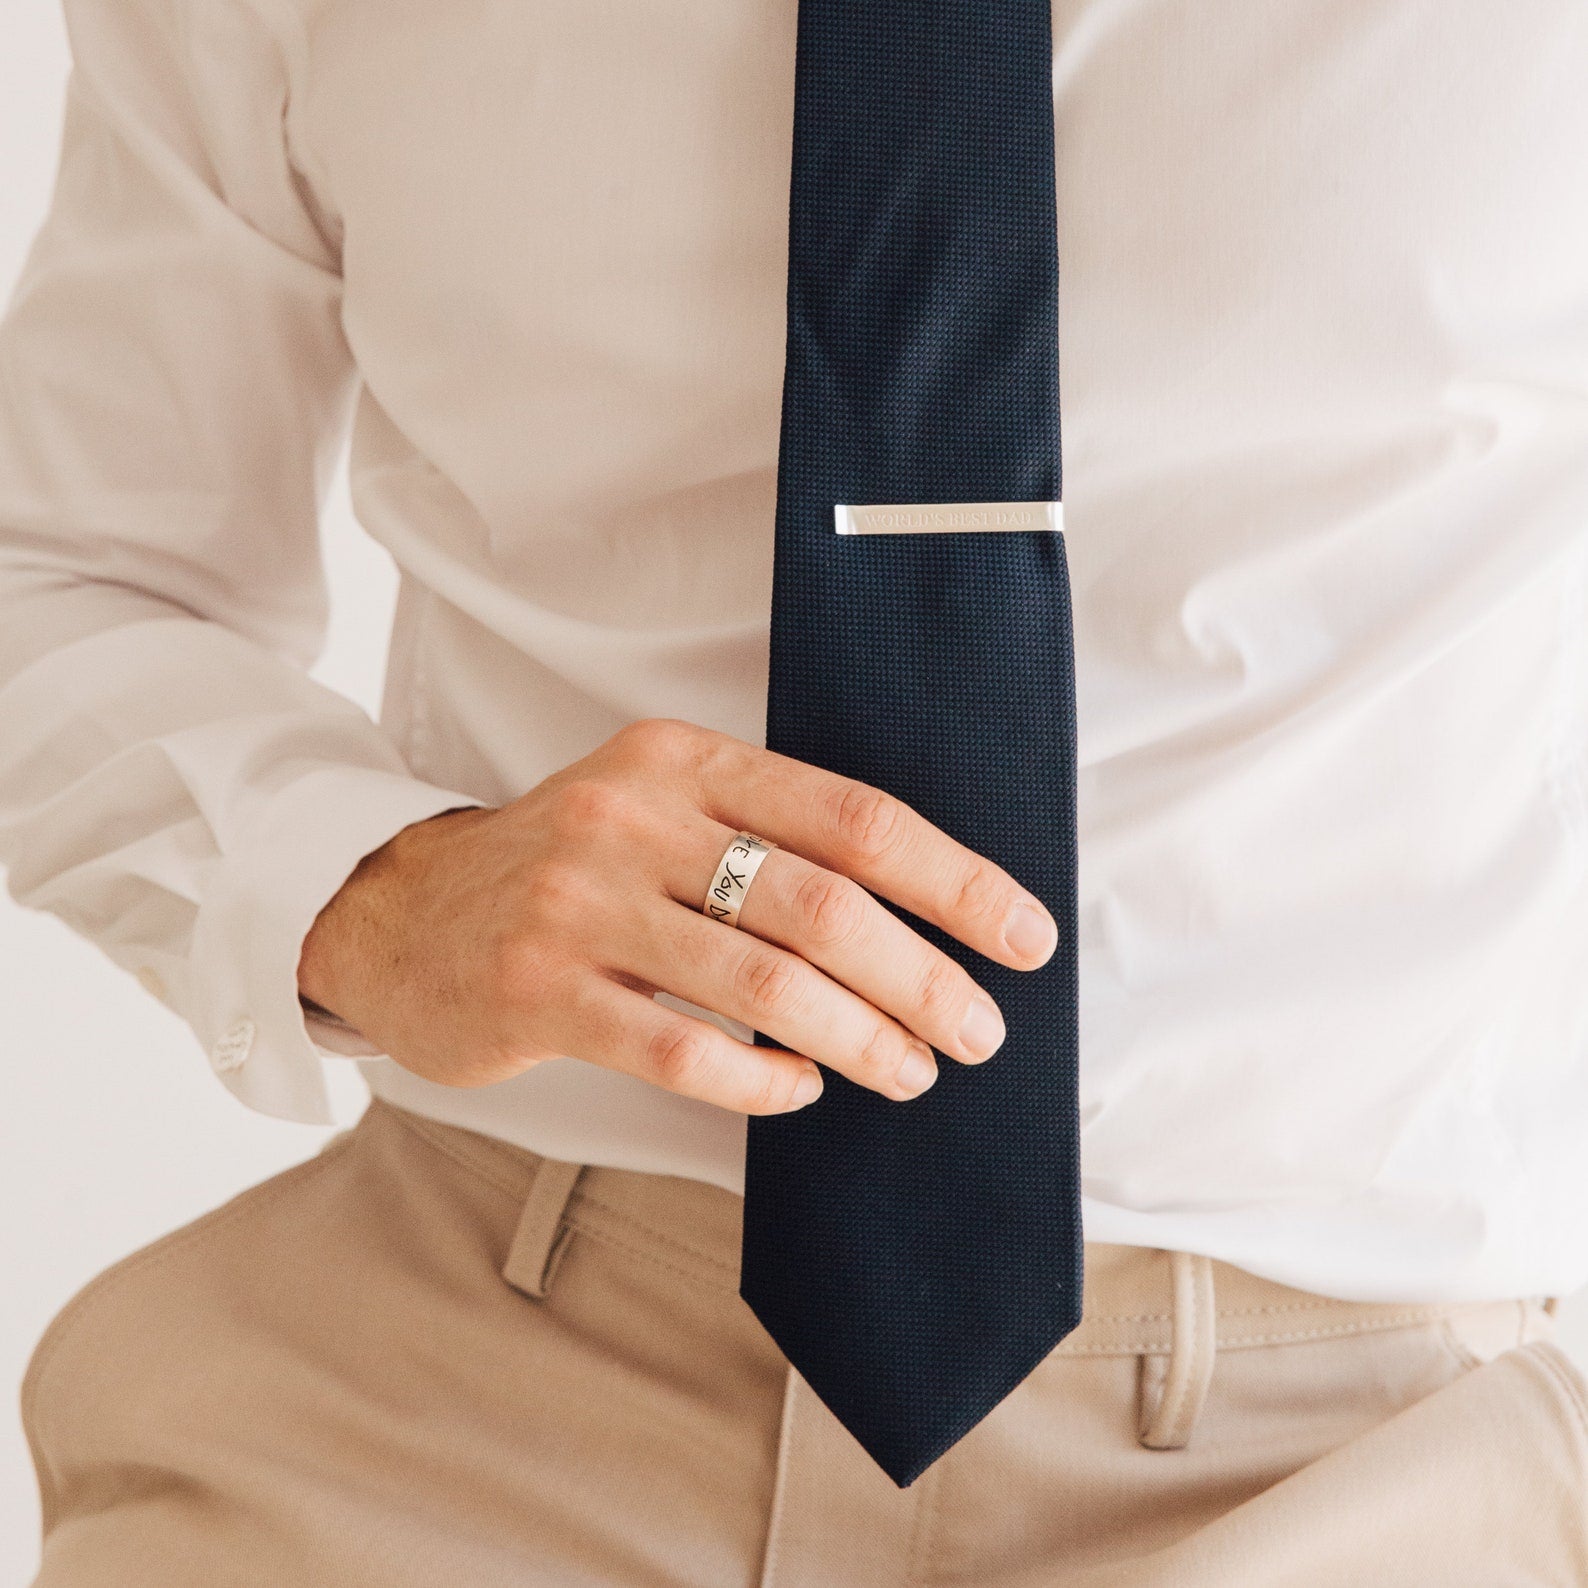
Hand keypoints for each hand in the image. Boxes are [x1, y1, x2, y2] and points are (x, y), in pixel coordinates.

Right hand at [297, 719, 1057, 1114]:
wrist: (403, 909)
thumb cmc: (568, 865)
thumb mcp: (658, 808)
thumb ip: (766, 837)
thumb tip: (921, 915)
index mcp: (682, 759)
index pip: (851, 816)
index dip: (952, 879)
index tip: (1023, 936)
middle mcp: (631, 816)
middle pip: (821, 904)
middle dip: (922, 975)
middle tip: (978, 1029)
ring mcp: (578, 904)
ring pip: (763, 982)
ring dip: (861, 1037)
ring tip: (913, 1070)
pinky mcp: (538, 990)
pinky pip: (682, 1051)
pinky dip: (761, 1078)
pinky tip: (800, 1089)